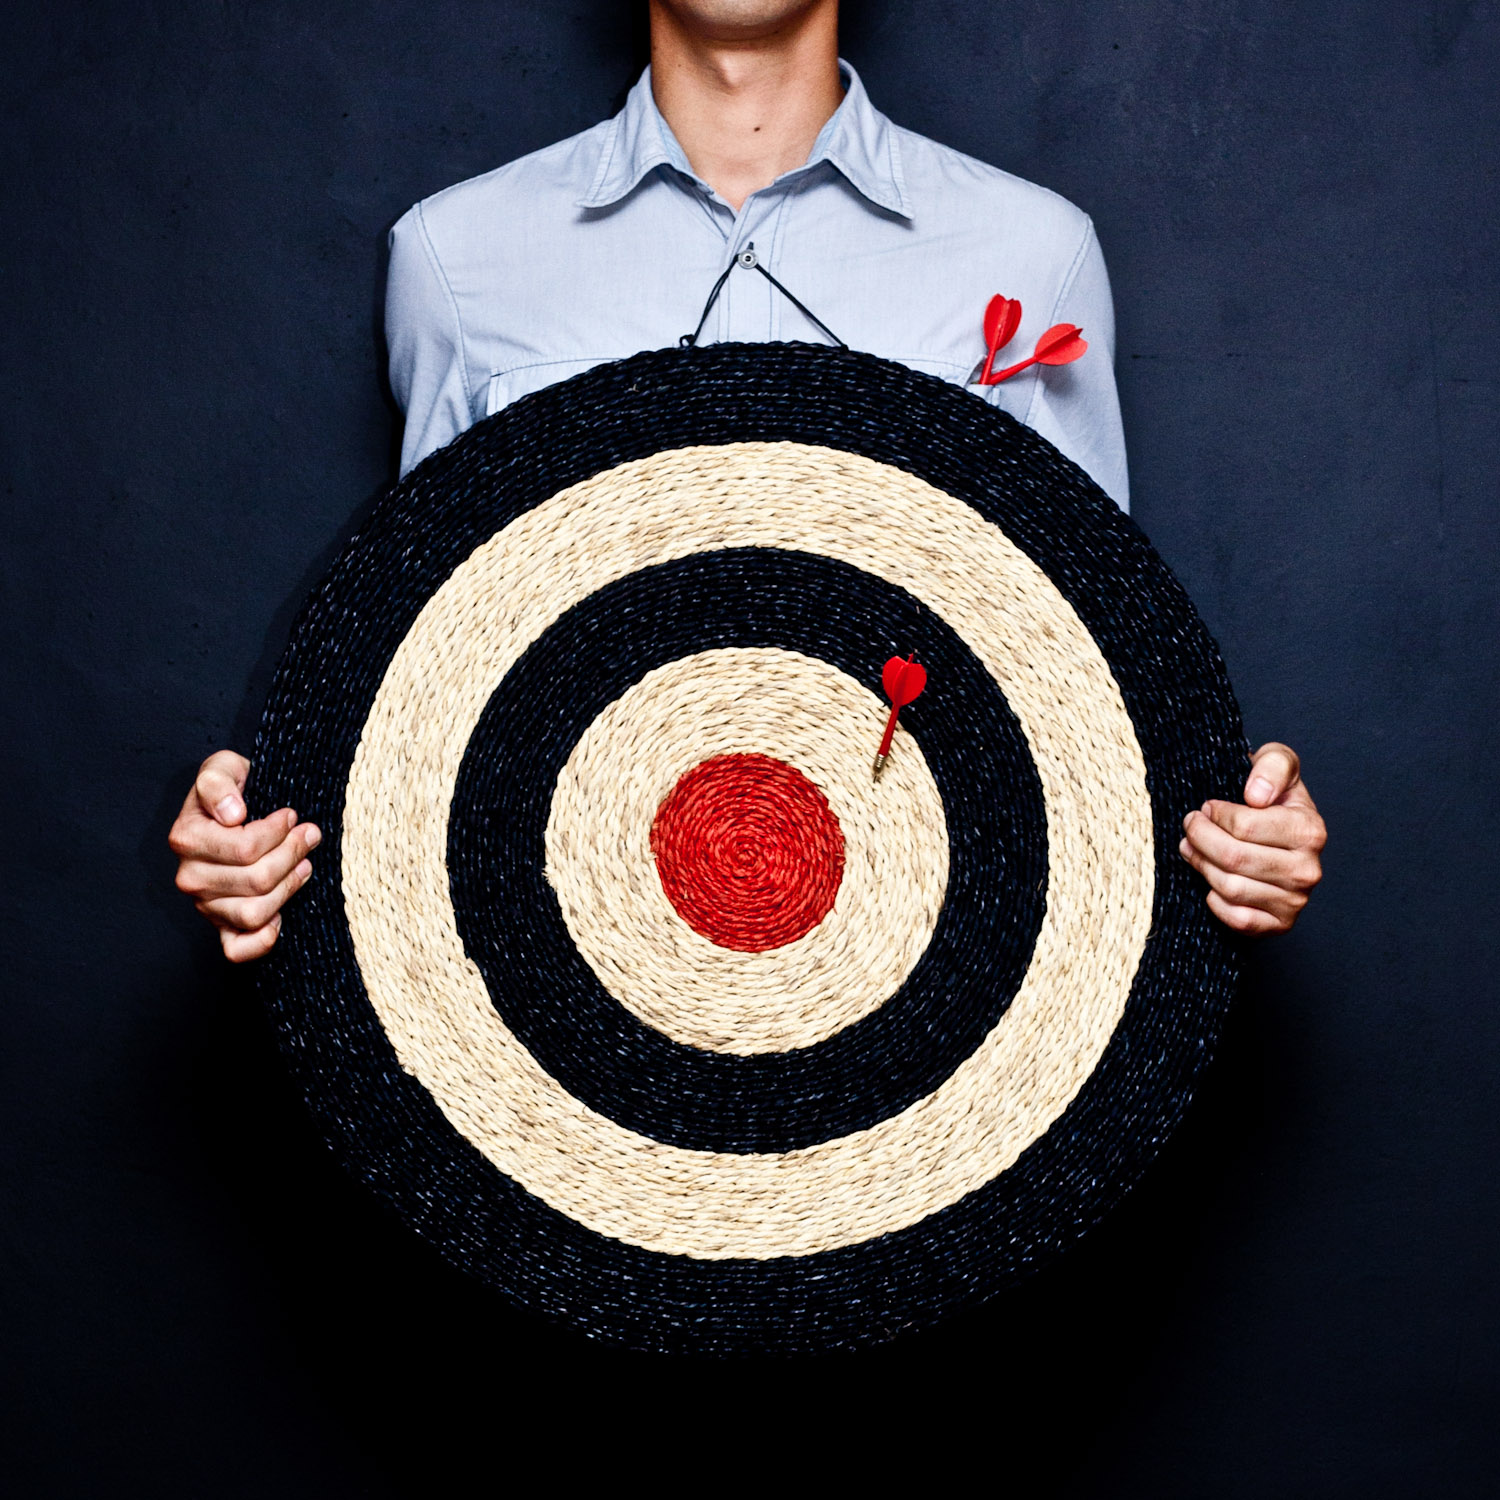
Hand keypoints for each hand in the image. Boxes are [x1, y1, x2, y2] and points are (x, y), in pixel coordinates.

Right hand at [168, 750, 321, 961]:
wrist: (234, 810)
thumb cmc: (233, 789)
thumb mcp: (223, 768)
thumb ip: (218, 782)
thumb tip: (232, 813)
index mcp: (186, 838)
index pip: (246, 848)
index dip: (278, 832)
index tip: (292, 815)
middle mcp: (189, 877)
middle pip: (256, 881)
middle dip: (292, 855)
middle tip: (310, 835)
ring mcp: (205, 905)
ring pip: (254, 913)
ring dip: (289, 889)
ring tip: (306, 865)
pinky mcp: (221, 926)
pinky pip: (237, 950)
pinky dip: (263, 939)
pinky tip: (282, 916)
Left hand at [1178, 742, 1324, 935]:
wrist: (1277, 836)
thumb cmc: (1271, 797)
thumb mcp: (1277, 764)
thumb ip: (1274, 765)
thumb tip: (1255, 795)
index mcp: (1310, 830)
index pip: (1243, 826)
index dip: (1214, 815)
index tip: (1206, 808)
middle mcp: (1308, 869)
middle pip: (1233, 858)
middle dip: (1200, 839)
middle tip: (1190, 827)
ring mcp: (1296, 901)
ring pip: (1230, 887)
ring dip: (1201, 866)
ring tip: (1191, 849)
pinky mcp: (1280, 925)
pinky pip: (1238, 919)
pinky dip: (1216, 902)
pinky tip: (1211, 882)